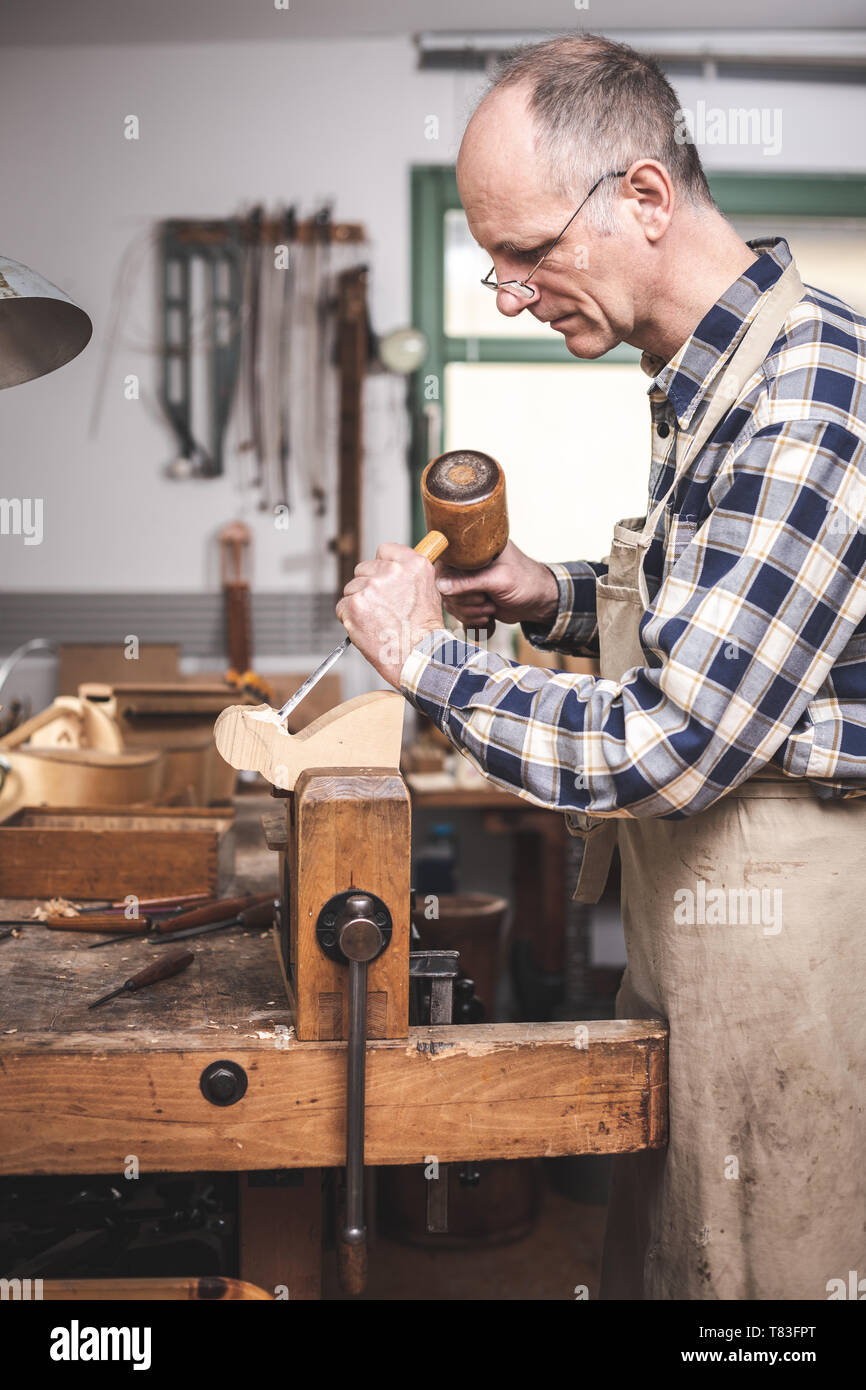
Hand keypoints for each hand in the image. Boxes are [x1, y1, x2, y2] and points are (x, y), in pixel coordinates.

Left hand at [336, 542, 444, 688]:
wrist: (417, 656)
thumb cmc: (424, 630)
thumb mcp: (429, 590)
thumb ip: (409, 573)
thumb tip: (392, 564)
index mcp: (414, 563)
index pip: (384, 550)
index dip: (383, 567)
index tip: (387, 581)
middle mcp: (392, 571)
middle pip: (363, 569)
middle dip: (369, 587)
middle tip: (384, 609)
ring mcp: (371, 587)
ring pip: (351, 588)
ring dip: (359, 604)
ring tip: (378, 621)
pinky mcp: (355, 604)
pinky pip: (342, 606)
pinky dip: (349, 618)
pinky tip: (367, 628)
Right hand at [434, 539, 558, 635]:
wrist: (539, 602)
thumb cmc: (526, 582)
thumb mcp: (498, 580)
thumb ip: (469, 582)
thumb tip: (440, 586)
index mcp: (473, 549)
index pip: (445, 561)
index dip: (450, 580)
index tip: (471, 589)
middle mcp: (467, 563)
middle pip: (444, 585)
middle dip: (465, 600)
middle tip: (486, 599)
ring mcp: (467, 581)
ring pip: (449, 601)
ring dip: (469, 611)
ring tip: (490, 607)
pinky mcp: (470, 596)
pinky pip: (456, 610)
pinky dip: (470, 617)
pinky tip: (487, 615)